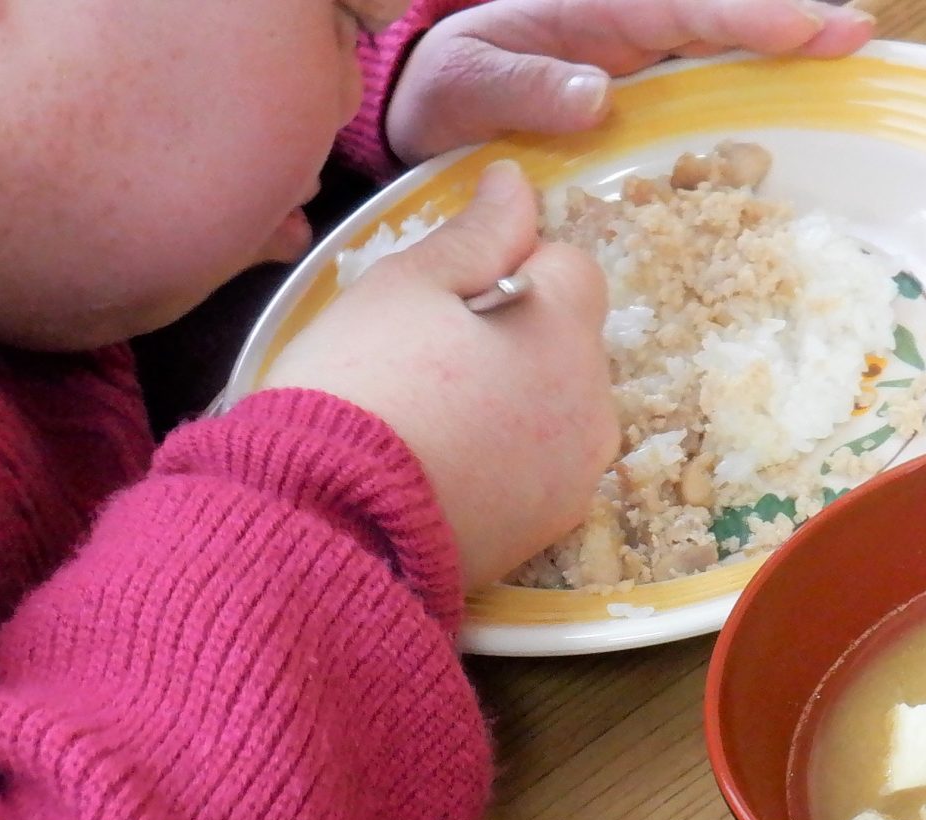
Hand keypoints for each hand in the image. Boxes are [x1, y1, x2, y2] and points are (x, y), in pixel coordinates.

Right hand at [260, 161, 617, 588]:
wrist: (331, 520)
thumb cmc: (361, 385)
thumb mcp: (405, 285)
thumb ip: (476, 232)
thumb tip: (516, 182)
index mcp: (564, 327)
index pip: (569, 266)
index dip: (507, 269)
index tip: (443, 302)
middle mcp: (593, 401)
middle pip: (566, 342)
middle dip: (515, 339)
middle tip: (425, 364)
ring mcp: (576, 473)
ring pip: (556, 409)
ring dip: (514, 403)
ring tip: (431, 424)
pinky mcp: (549, 531)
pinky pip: (539, 473)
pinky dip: (506, 464)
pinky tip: (443, 473)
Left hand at [385, 0, 874, 163]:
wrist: (429, 110)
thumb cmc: (448, 88)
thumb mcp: (471, 84)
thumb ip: (527, 87)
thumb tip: (598, 95)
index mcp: (591, 12)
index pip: (679, 9)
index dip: (741, 17)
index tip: (797, 28)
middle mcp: (626, 30)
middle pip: (719, 18)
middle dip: (788, 22)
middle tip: (856, 34)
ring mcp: (639, 61)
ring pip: (723, 47)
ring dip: (785, 49)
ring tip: (849, 52)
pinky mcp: (641, 94)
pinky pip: (704, 86)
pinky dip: (753, 86)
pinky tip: (798, 96)